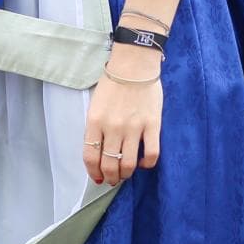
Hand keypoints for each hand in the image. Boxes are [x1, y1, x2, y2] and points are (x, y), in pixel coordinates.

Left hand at [83, 45, 162, 185]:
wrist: (135, 64)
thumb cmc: (113, 83)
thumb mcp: (95, 104)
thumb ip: (96, 128)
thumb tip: (99, 151)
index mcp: (95, 121)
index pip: (91, 156)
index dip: (93, 172)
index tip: (97, 177)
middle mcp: (113, 127)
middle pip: (109, 164)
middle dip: (110, 177)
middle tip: (113, 179)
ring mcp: (133, 127)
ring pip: (128, 164)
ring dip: (126, 174)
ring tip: (126, 173)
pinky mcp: (152, 125)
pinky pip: (151, 154)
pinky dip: (146, 164)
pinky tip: (142, 161)